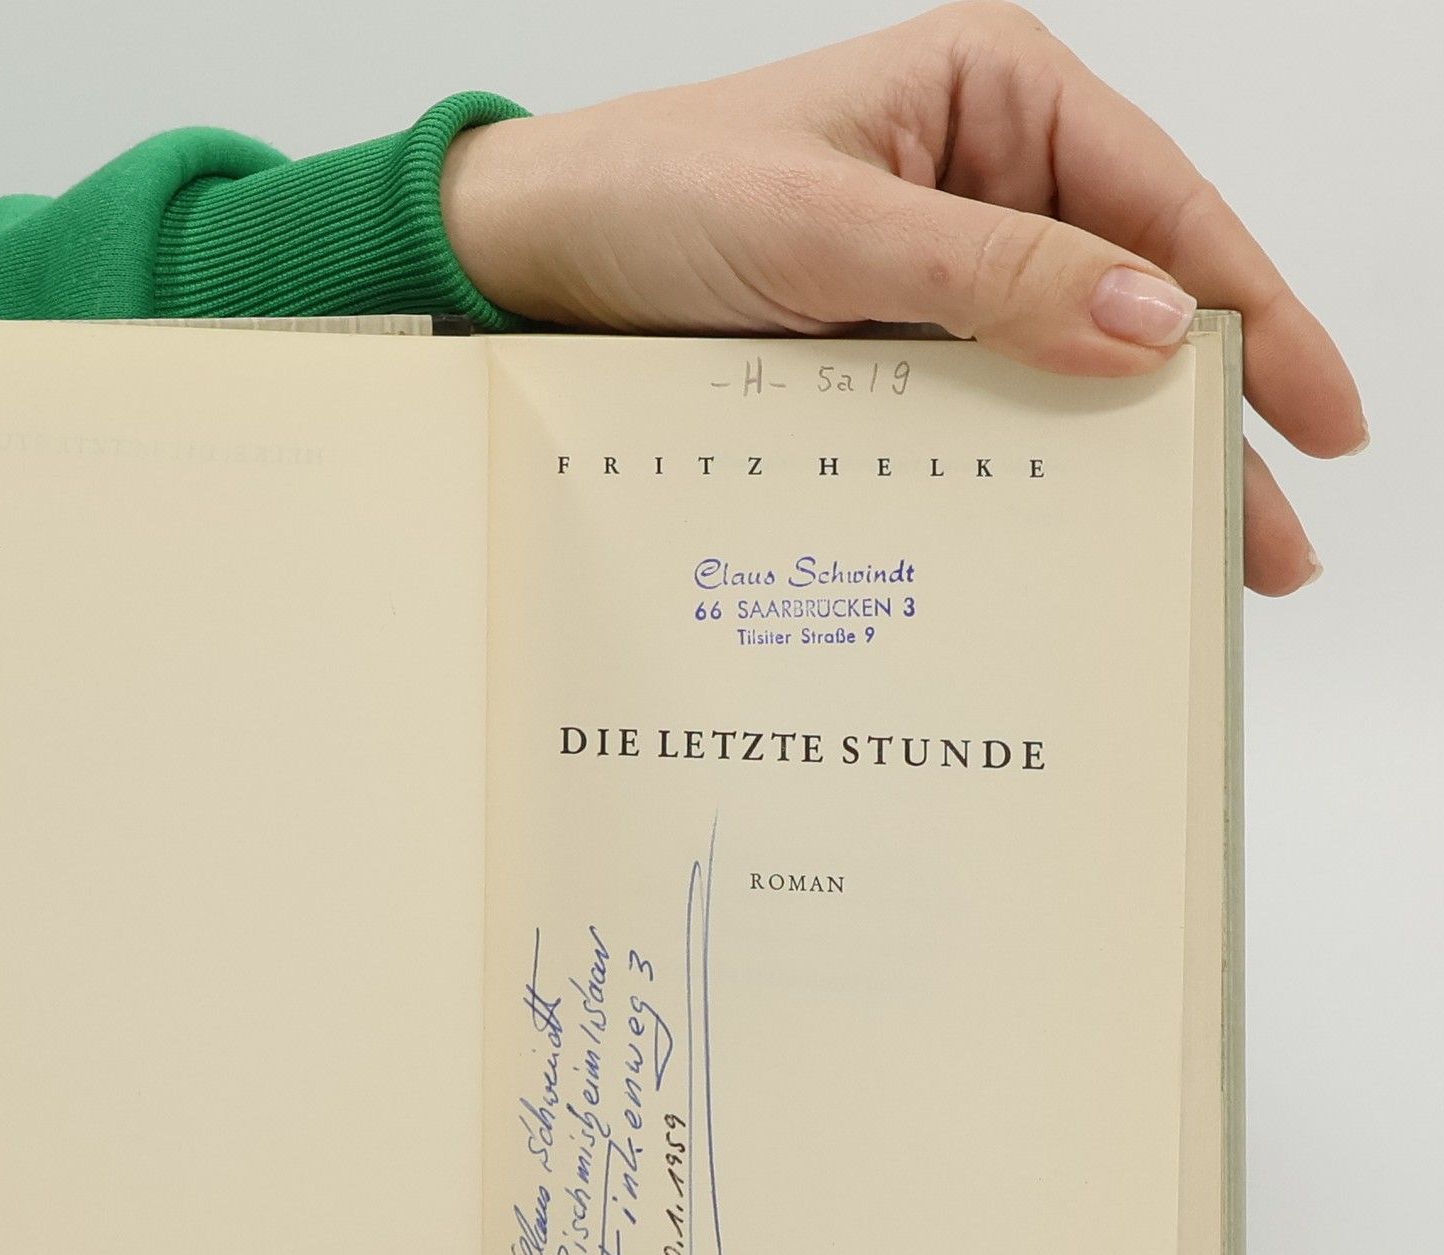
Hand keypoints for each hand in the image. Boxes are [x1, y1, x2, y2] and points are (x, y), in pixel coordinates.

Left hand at [441, 2, 1362, 595]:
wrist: (532, 257)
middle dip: (1202, 418)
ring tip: (1187, 560)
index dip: (1252, 312)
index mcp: (995, 96)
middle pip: (1130, 300)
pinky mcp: (887, 339)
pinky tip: (1066, 534)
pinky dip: (1026, 466)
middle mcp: (983, 174)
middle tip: (1269, 543)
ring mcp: (938, 265)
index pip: (1160, 207)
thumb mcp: (827, 229)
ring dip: (1122, 459)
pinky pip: (982, 404)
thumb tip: (1150, 323)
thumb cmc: (654, 196)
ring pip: (1064, 366)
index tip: (1321, 414)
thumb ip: (989, 276)